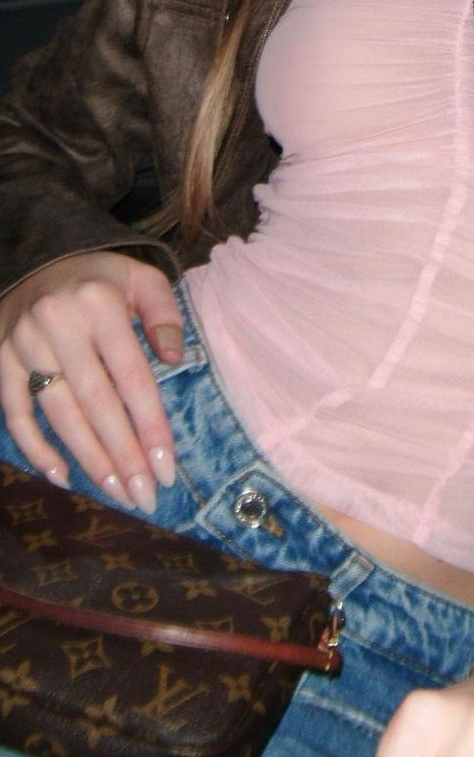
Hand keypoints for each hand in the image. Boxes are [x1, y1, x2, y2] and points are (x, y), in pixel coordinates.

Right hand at [0, 251, 181, 511]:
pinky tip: (62, 476)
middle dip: (123, 455)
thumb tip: (175, 357)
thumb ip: (163, 312)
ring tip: (117, 493)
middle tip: (145, 495)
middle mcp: (57, 324)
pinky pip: (14, 412)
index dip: (149, 424)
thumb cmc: (101, 278)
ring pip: (58, 414)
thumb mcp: (140, 278)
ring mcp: (22, 344)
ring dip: (88, 459)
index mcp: (99, 303)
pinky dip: (36, 448)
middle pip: (96, 403)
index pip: (131, 376)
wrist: (37, 260)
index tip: (167, 466)